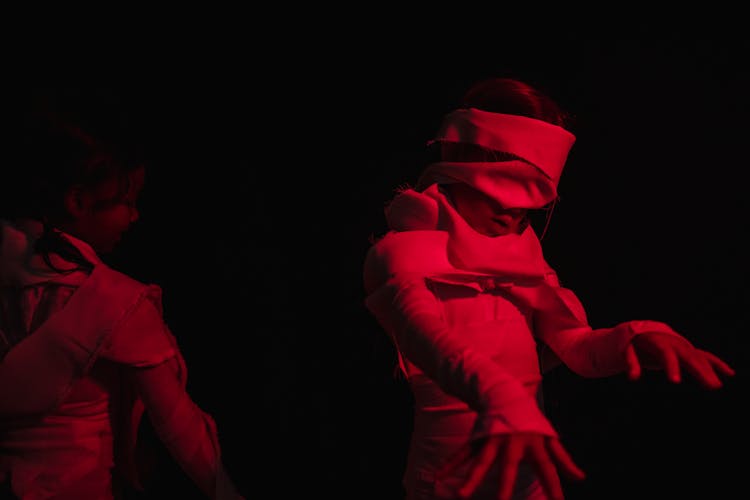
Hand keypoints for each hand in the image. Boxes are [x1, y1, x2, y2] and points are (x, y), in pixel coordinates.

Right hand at [436, 433, 584, 499]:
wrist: (505, 393)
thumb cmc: (530, 421)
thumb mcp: (548, 437)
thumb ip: (562, 460)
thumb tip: (580, 479)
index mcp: (533, 444)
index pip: (546, 468)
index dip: (553, 486)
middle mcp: (512, 443)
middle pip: (507, 467)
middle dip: (504, 486)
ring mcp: (492, 440)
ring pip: (480, 461)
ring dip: (470, 478)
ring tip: (461, 495)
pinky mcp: (477, 438)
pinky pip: (462, 454)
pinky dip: (450, 465)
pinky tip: (439, 476)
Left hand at [625, 332, 734, 388]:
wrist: (641, 330)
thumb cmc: (633, 342)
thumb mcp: (626, 349)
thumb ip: (631, 362)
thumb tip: (633, 378)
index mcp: (658, 342)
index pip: (666, 355)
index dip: (671, 367)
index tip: (675, 382)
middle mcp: (674, 343)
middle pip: (689, 357)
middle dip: (700, 372)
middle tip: (712, 386)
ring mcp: (683, 346)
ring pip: (699, 358)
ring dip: (710, 371)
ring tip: (717, 386)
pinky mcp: (688, 351)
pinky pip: (705, 357)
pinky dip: (717, 364)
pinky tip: (730, 373)